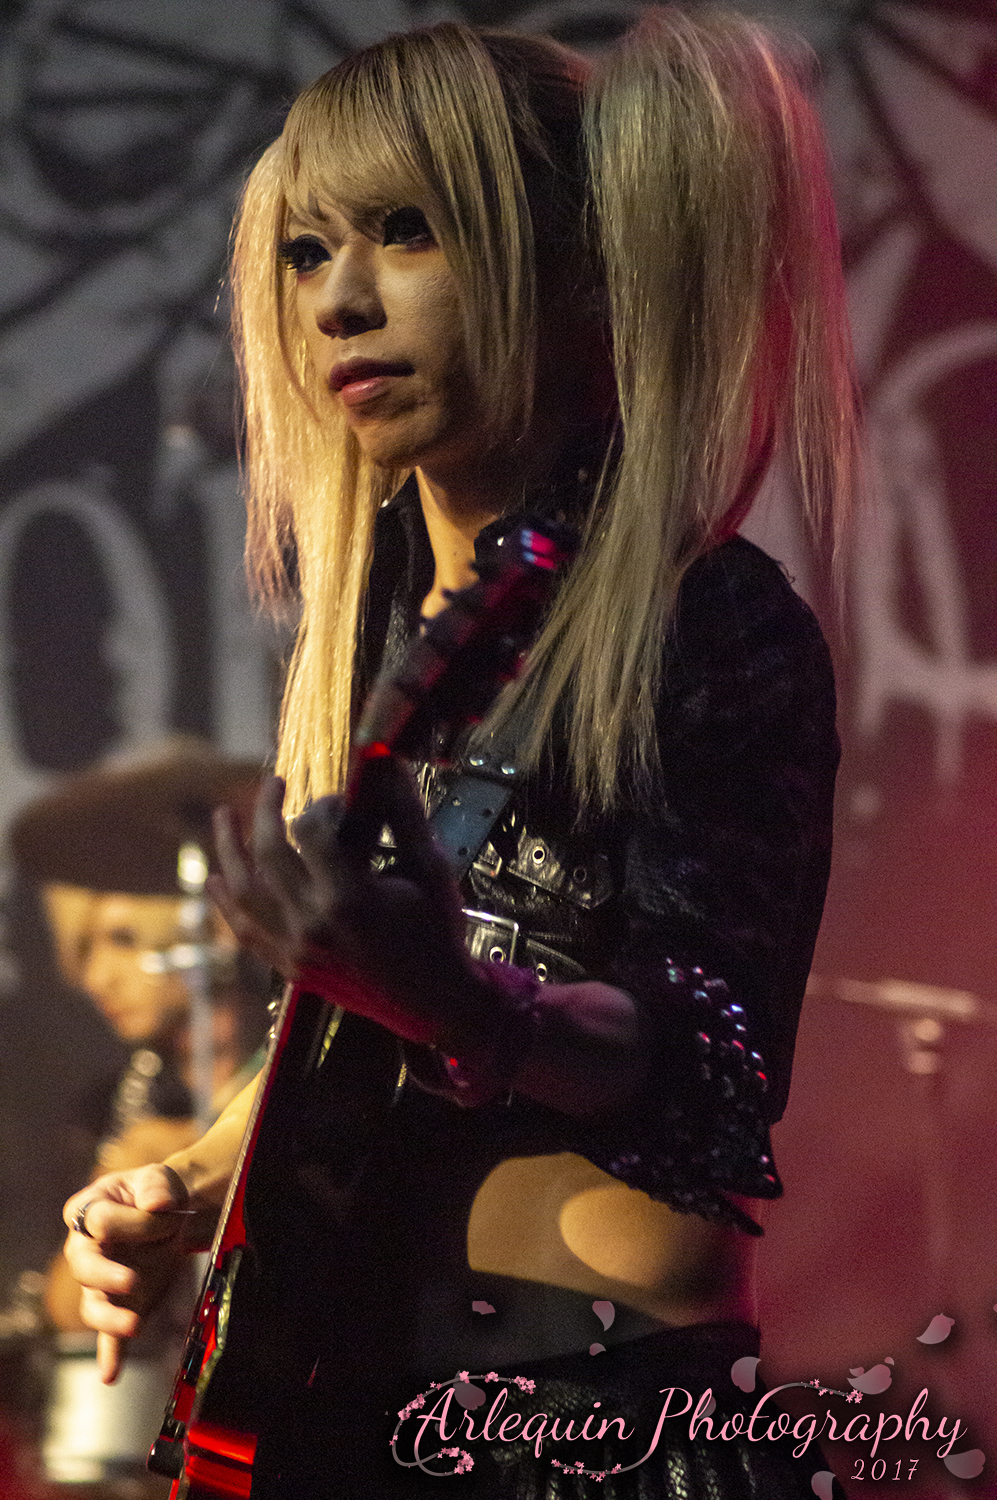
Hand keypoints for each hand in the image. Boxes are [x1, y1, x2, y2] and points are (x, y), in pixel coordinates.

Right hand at [62, 1164, 192, 1381]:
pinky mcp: (121, 1304)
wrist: (176, 1214)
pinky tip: (111, 1373)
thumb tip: (157, 1204)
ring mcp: (101, 1282)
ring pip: (94, 1305)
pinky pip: (109, 1334)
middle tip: (133, 1282)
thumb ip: (156, 1185)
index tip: (167, 1216)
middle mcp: (85, 1250)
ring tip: (134, 1326)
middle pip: (84, 1267)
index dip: (135, 1221)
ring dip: (111, 1318)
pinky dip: (111, 1354)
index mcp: (87, 1211)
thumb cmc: (158, 1192)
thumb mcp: (158, 1178)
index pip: (100, 1221)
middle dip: (106, 1276)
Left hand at [209, 760, 483, 1047]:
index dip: (320, 804)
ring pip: (245, 893)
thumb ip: (404, 813)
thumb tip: (388, 761)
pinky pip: (247, 932)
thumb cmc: (437, 932)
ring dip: (229, 851)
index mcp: (350, 897)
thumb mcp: (429, 868)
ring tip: (224, 817)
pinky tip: (216, 880)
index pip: (310, 831)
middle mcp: (314, 925)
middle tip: (271, 783)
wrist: (435, 1000)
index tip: (337, 800)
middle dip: (266, 810)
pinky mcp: (293, 969)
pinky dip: (228, 904)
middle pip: (268, 854)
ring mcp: (298, 950)